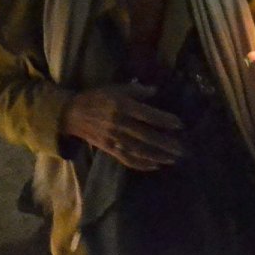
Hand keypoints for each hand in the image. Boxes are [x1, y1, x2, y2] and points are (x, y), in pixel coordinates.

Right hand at [61, 84, 183, 170]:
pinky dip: (142, 165)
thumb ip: (137, 90)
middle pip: (146, 136)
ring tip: (173, 159)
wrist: (73, 114)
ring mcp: (114, 139)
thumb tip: (156, 90)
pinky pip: (127, 160)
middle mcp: (119, 124)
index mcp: (122, 106)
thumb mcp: (116, 88)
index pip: (147, 115)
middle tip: (181, 149)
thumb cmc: (98, 97)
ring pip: (139, 151)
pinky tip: (155, 166)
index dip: (164, 120)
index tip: (180, 125)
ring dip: (157, 156)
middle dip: (165, 144)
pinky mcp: (109, 150)